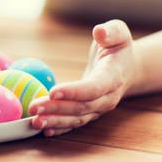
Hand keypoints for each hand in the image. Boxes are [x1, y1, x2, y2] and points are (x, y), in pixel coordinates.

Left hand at [29, 19, 139, 136]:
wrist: (127, 68)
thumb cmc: (118, 48)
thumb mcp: (119, 32)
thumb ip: (111, 31)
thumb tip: (99, 31)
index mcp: (114, 76)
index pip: (94, 87)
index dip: (74, 92)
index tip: (53, 91)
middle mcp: (107, 97)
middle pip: (81, 107)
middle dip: (56, 108)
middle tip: (33, 106)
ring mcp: (98, 108)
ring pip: (76, 119)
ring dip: (54, 121)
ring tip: (34, 121)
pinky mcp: (89, 113)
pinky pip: (74, 124)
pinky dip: (59, 128)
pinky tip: (43, 129)